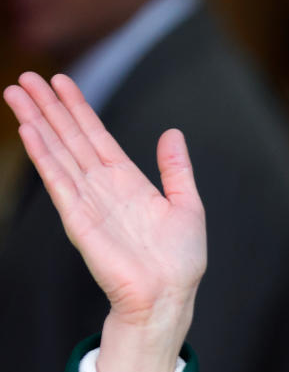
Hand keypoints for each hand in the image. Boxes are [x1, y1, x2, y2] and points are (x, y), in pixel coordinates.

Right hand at [3, 72, 205, 371]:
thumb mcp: (188, 205)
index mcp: (129, 183)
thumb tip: (173, 133)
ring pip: (58, 153)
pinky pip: (58, 181)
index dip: (79, 109)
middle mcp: (104, 188)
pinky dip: (44, 155)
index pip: (97, 137)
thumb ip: (177, 169)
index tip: (61, 82)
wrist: (169, 295)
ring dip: (37, 122)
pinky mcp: (79, 220)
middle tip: (26, 76)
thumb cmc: (181, 260)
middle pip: (70, 138)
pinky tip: (29, 131)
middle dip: (49, 107)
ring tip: (15, 92)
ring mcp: (89, 202)